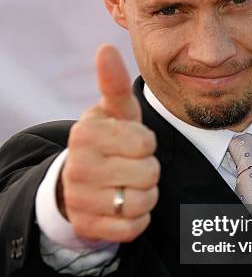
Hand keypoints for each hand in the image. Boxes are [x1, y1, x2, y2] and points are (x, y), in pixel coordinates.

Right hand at [57, 44, 159, 242]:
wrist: (78, 182)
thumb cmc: (108, 141)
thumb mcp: (113, 113)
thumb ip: (113, 83)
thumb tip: (105, 48)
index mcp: (86, 133)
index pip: (146, 143)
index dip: (145, 144)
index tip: (130, 143)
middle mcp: (79, 166)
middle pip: (149, 174)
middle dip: (147, 170)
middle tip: (128, 166)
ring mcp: (81, 199)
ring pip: (144, 202)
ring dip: (144, 195)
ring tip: (126, 184)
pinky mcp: (89, 227)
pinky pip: (134, 228)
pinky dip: (137, 219)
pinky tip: (122, 206)